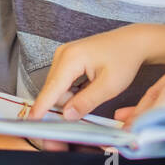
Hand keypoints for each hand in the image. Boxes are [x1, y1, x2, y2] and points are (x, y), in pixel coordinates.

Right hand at [30, 25, 149, 120]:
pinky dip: (74, 91)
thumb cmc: (124, 58)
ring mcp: (63, 56)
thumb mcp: (110, 86)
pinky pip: (63, 82)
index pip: (51, 89)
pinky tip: (90, 86)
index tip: (31, 121)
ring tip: (95, 90)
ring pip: (58, 89)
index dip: (41, 107)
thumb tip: (67, 116)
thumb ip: (86, 102)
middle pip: (54, 91)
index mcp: (71, 59)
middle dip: (67, 104)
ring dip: (72, 97)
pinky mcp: (67, 59)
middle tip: (91, 102)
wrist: (133, 42)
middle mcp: (63, 55)